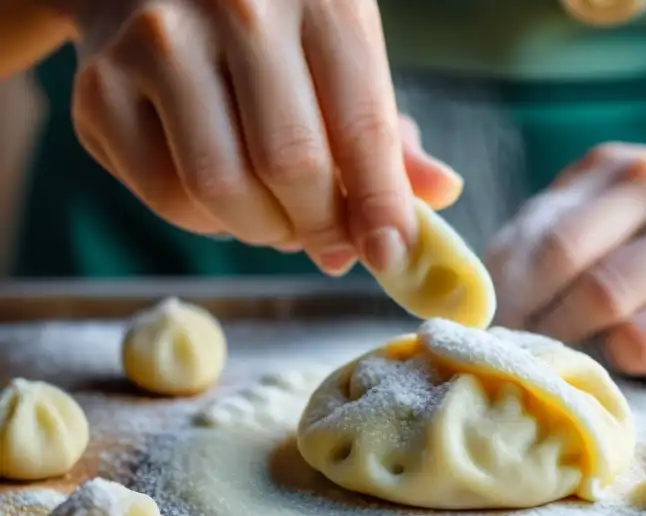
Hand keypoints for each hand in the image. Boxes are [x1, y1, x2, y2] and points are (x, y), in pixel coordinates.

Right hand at [59, 0, 462, 275]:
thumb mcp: (341, 51)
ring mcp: (156, 44)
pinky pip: (167, 196)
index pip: (362, 126)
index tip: (392, 255)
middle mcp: (234, 8)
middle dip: (322, 228)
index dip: (382, 207)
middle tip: (334, 246)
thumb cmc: (269, 25)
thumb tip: (442, 192)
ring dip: (265, 232)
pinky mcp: (98, 88)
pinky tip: (227, 199)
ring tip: (282, 221)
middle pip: (290, 166)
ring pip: (222, 190)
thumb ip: (386, 129)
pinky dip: (208, 223)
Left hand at [487, 143, 645, 389]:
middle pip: (595, 297)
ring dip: (600, 358)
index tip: (485, 326)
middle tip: (525, 353)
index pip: (554, 246)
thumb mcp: (618, 187)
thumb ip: (551, 223)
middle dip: (547, 335)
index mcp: (639, 178)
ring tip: (589, 351)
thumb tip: (482, 290)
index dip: (509, 297)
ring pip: (640, 343)